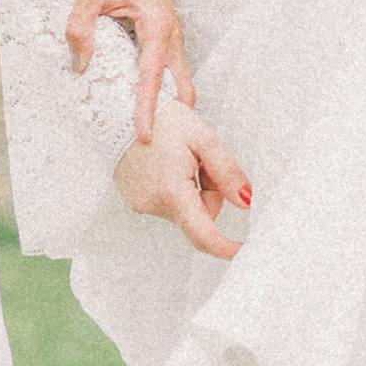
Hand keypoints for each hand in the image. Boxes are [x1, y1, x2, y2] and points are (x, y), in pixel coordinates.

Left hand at [66, 0, 192, 144]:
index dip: (148, 109)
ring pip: (178, 80)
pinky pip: (169, 70)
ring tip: (144, 126)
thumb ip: (80, 26)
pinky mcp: (166, 36)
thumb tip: (79, 64)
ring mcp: (172, 37)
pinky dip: (160, 88)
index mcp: (157, 26)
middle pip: (180, 88)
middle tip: (151, 140)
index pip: (153, 78)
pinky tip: (139, 99)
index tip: (146, 136)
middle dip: (171, 114)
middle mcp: (171, 35)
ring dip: (166, 102)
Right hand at [114, 97, 252, 262]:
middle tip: (200, 162)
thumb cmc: (162, 121)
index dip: (225, 248)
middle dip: (209, 194)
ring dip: (190, 190)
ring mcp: (141, 205)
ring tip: (177, 157)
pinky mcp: (135, 201)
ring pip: (184, 209)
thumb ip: (227, 172)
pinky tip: (164, 163)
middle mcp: (154, 205)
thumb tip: (246, 202)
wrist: (119, 112)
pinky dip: (174, 189)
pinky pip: (167, 204)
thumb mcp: (202, 138)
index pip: (202, 235)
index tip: (242, 252)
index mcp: (172, 191)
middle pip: (198, 217)